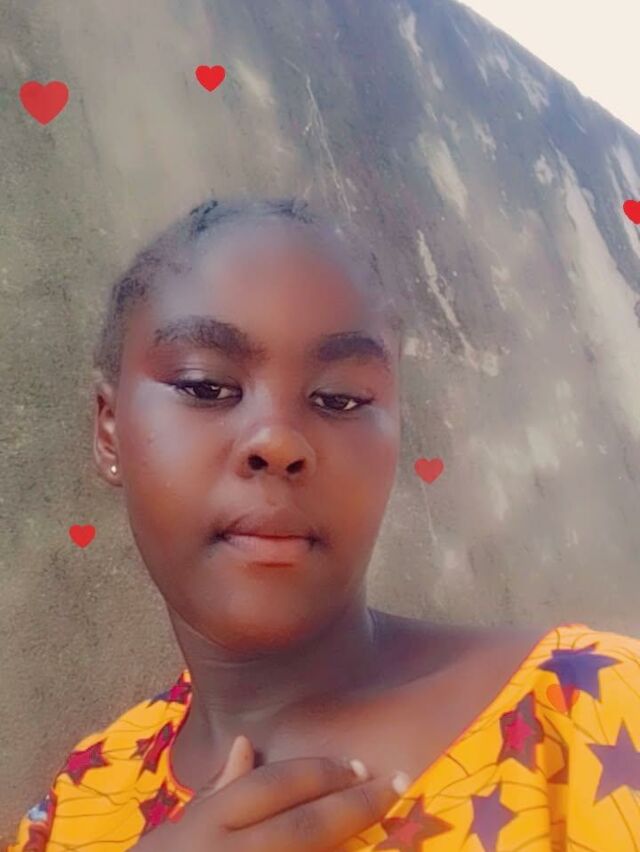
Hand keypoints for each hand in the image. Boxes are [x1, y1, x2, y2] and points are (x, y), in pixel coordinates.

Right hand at [131, 734, 408, 851]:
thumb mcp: (178, 829)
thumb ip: (219, 791)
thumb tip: (248, 744)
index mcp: (206, 825)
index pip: (273, 786)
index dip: (320, 772)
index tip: (357, 765)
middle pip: (305, 827)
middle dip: (355, 805)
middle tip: (395, 785)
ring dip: (361, 846)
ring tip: (402, 828)